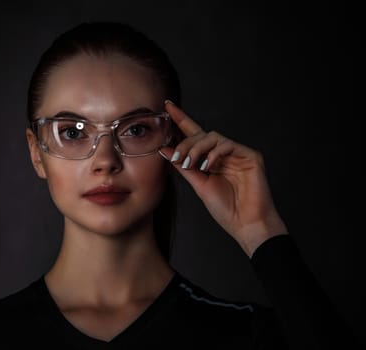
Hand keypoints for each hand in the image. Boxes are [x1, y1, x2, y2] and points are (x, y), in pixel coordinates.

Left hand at [160, 101, 287, 256]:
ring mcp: (237, 154)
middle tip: (177, 158)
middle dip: (186, 144)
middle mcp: (223, 154)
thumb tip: (165, 150)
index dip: (181, 119)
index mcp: (210, 160)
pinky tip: (208, 166)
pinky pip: (228, 145)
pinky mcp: (250, 156)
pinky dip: (214, 154)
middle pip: (201, 135)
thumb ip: (184, 167)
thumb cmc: (226, 209)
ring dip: (197, 148)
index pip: (194, 135)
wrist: (245, 224)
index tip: (167, 106)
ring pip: (213, 137)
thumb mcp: (199, 185)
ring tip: (191, 163)